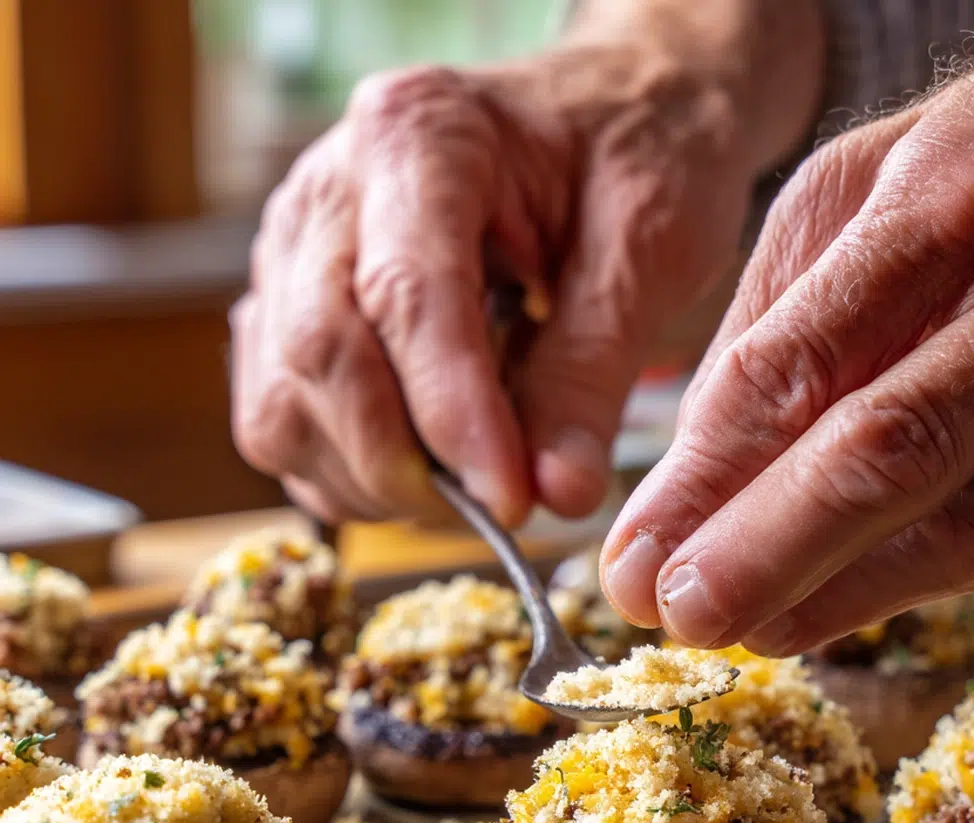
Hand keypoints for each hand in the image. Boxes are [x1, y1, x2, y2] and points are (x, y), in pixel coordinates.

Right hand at [230, 44, 759, 527]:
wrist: (611, 116)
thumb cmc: (635, 159)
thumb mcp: (644, 252)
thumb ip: (589, 374)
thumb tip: (554, 493)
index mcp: (420, 136)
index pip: (406, 296)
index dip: (453, 416)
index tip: (511, 501)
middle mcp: (331, 190)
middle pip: (319, 353)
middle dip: (406, 463)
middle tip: (499, 508)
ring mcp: (296, 253)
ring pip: (282, 405)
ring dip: (372, 479)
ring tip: (469, 486)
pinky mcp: (290, 312)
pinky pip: (282, 423)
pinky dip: (346, 474)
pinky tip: (425, 468)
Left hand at [600, 0, 973, 649]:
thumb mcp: (856, 197)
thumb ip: (772, 336)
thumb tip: (688, 493)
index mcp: (955, 199)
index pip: (805, 365)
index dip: (709, 482)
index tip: (633, 561)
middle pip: (900, 452)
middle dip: (771, 555)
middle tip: (679, 620)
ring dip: (844, 599)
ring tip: (748, 632)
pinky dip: (921, 583)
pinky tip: (843, 601)